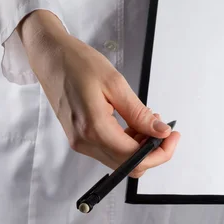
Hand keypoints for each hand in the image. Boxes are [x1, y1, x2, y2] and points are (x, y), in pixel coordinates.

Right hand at [18, 10, 180, 177]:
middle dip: (152, 151)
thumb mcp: (115, 83)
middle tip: (165, 128)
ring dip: (139, 146)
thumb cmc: (78, 63)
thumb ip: (138, 113)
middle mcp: (84, 142)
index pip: (133, 159)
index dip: (159, 152)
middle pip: (127, 165)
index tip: (172, 136)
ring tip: (149, 119)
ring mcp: (80, 141)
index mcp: (94, 128)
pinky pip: (108, 149)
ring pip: (118, 159)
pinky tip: (133, 121)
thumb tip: (160, 132)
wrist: (50, 57)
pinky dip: (126, 140)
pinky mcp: (79, 136)